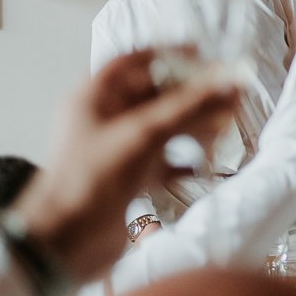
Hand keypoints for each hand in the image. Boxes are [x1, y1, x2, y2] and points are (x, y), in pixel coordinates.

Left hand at [8, 52, 239, 282]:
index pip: (131, 63)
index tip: (200, 53)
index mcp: (93, 99)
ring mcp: (116, 152)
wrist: (65, 242)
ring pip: (160, 128)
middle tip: (224, 94)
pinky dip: (184, 161)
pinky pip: (162, 162)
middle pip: (152, 96)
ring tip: (220, 130)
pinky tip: (204, 166)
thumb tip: (229, 80)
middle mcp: (103, 122)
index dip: (165, 54)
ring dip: (191, 127)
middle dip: (189, 94)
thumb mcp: (143, 134)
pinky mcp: (127, 180)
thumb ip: (189, 106)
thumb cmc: (89, 182)